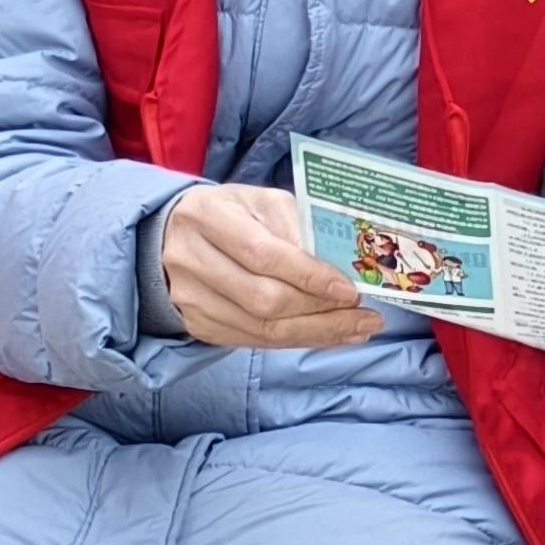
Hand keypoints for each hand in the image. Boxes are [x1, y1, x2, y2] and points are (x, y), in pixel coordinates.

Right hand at [157, 181, 378, 349]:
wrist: (181, 236)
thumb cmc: (235, 214)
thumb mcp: (265, 203)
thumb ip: (299, 227)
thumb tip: (340, 265)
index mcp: (207, 216)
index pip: (262, 255)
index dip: (309, 276)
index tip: (348, 289)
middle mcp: (190, 259)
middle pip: (263, 300)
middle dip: (320, 310)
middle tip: (363, 312)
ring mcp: (190, 298)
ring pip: (262, 329)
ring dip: (318, 332)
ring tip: (358, 327)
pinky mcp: (199, 325)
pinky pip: (256, 341)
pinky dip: (299, 341)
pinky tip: (331, 335)